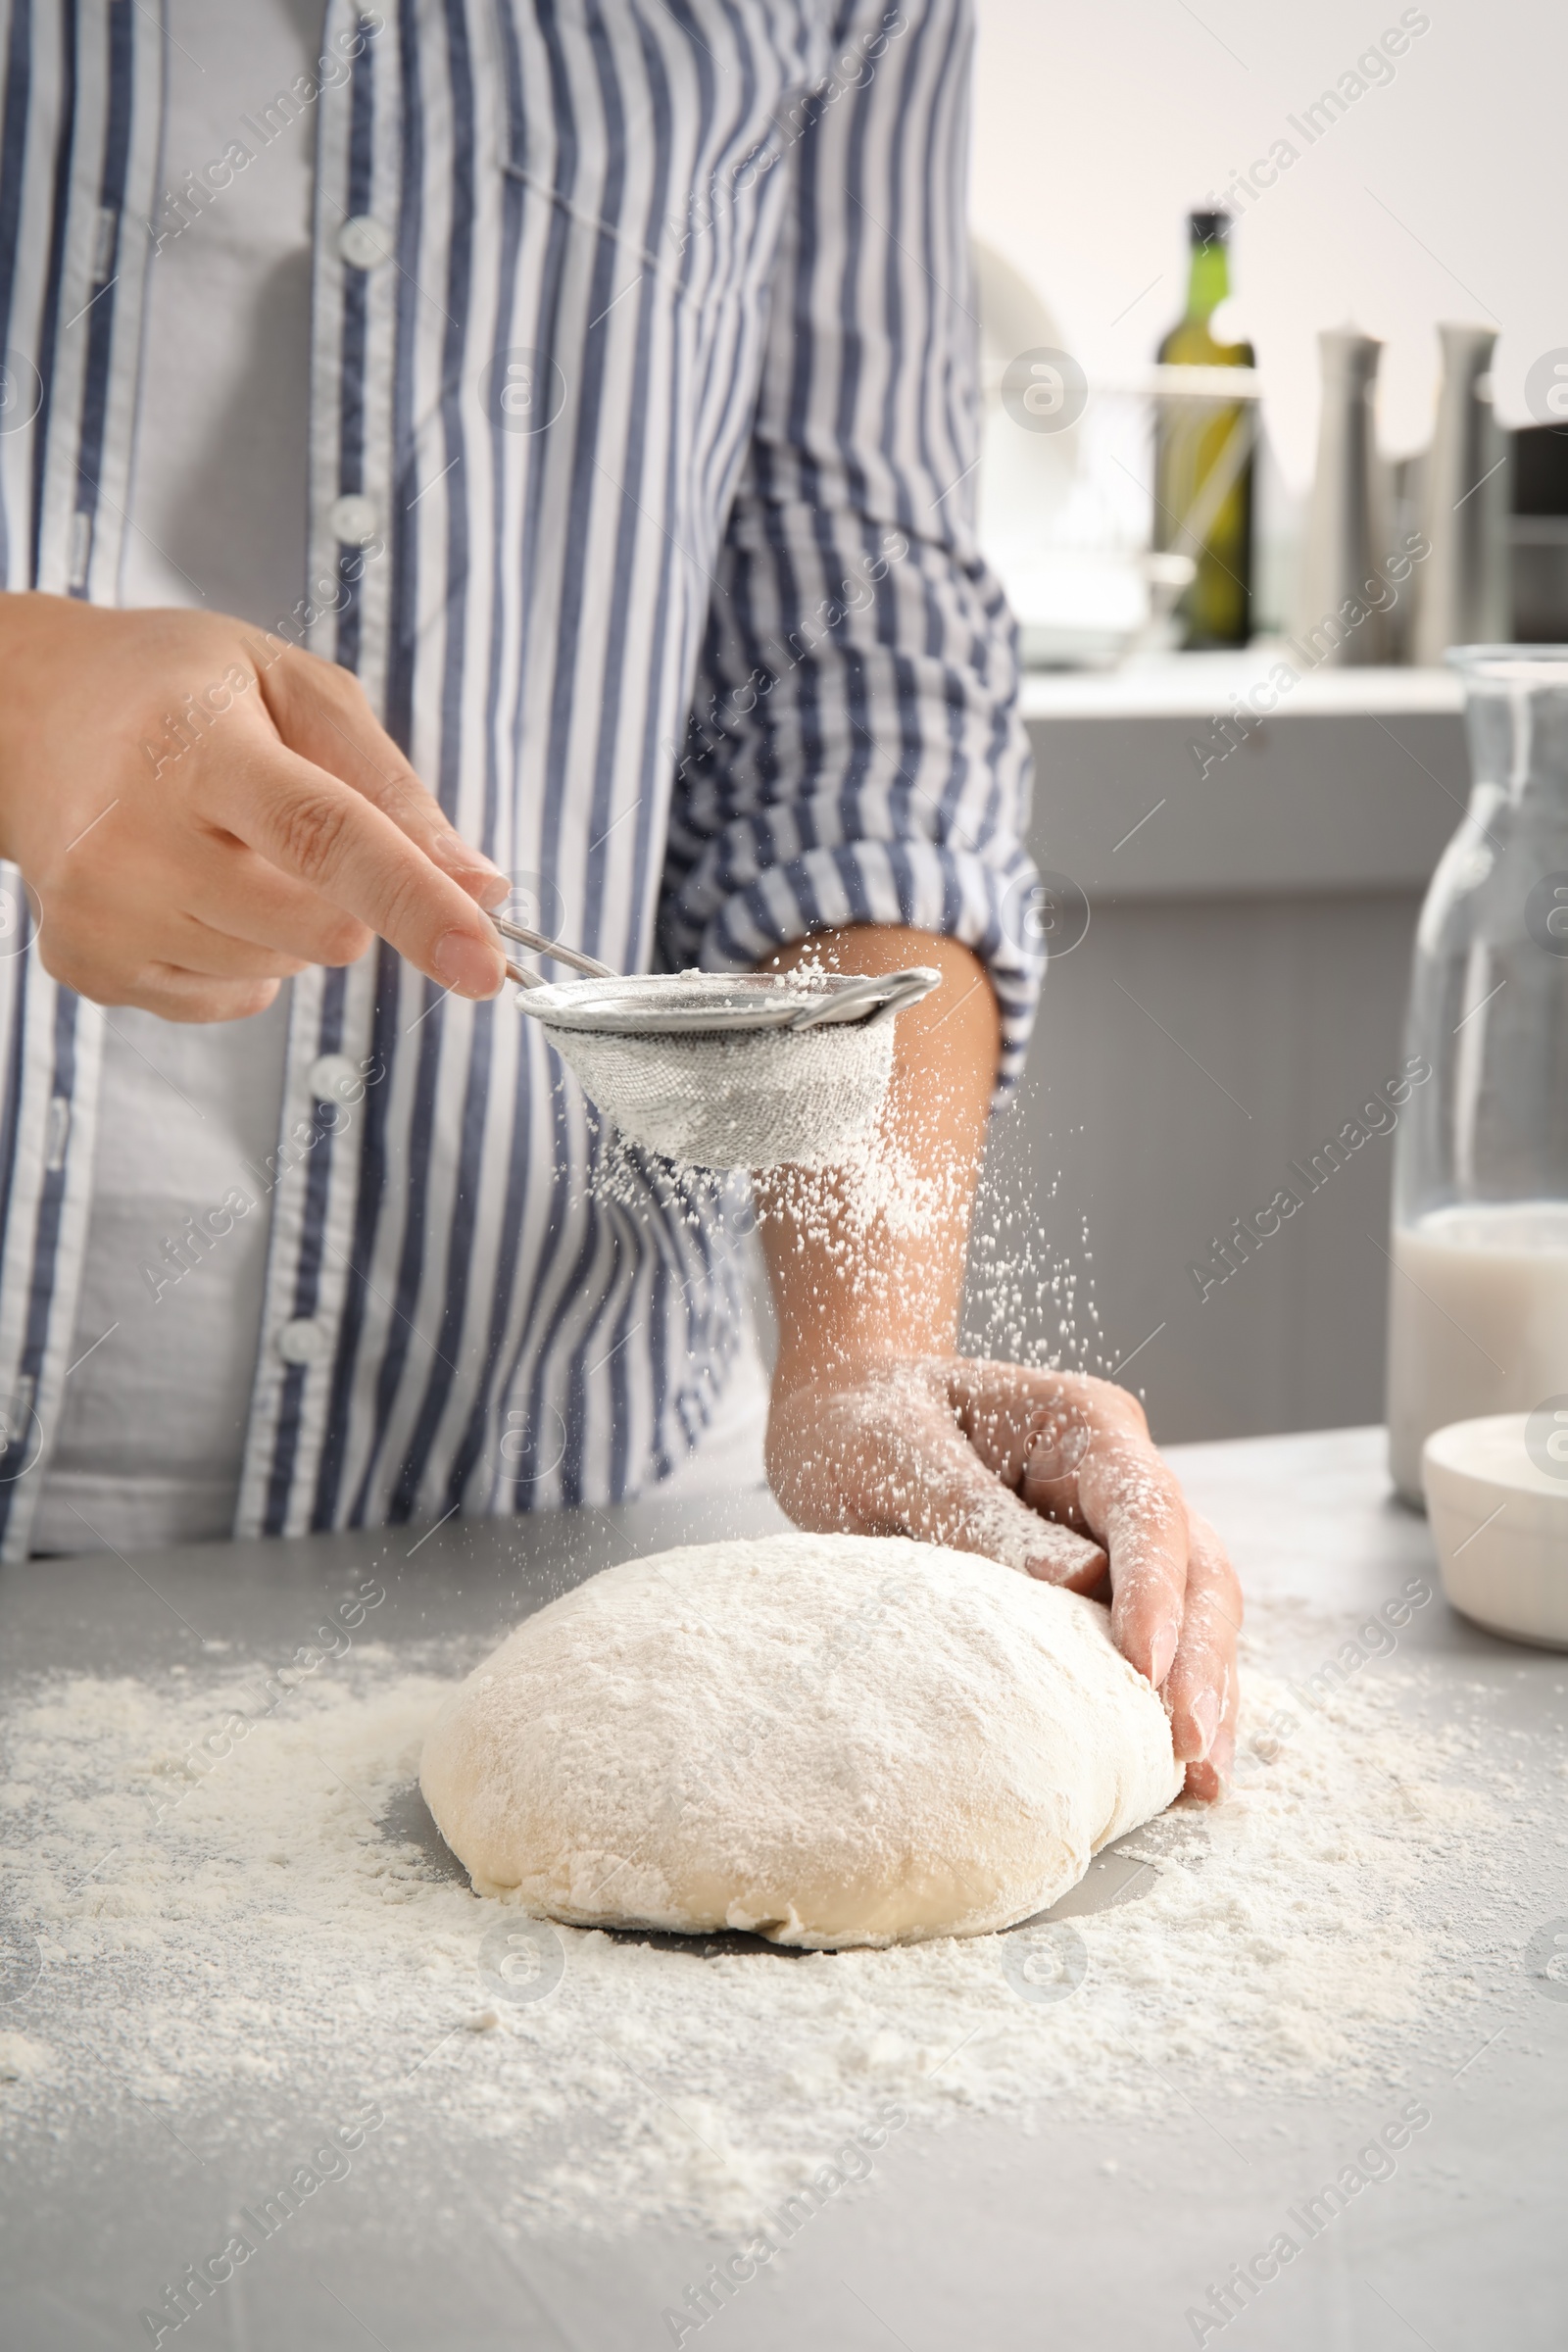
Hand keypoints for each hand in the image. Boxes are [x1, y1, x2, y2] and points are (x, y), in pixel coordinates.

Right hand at [0, 592, 508, 1019]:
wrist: (30, 713)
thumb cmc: (180, 692)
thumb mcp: (296, 689)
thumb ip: (395, 790)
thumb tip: (481, 888)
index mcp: (195, 743)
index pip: (323, 835)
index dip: (416, 902)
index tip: (486, 961)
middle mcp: (132, 834)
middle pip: (321, 926)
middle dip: (350, 895)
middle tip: (286, 822)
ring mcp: (101, 910)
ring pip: (285, 968)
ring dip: (288, 920)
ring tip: (220, 842)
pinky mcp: (86, 964)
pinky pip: (232, 1000)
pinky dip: (240, 954)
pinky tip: (188, 884)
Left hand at [766, 1357, 1240, 1798]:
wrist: (842, 1416)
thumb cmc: (865, 1422)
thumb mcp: (899, 1452)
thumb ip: (979, 1511)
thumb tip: (1079, 1581)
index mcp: (1085, 1424)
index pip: (1146, 1509)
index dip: (1155, 1591)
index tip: (1145, 1669)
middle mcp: (1119, 1475)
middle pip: (1196, 1565)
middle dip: (1199, 1657)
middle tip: (1187, 1745)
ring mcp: (1115, 1531)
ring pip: (1195, 1609)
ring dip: (1204, 1690)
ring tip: (1201, 1780)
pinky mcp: (1098, 1582)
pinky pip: (1156, 1640)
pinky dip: (1168, 1699)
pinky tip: (1174, 1769)